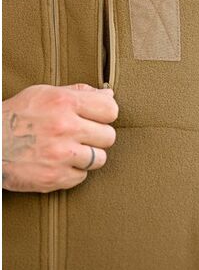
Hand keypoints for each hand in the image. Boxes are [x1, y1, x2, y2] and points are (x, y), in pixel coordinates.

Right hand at [2, 83, 117, 192]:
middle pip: (109, 136)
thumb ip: (78, 93)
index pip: (110, 110)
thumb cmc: (17, 116)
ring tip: (69, 151)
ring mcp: (60, 154)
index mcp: (63, 102)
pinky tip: (58, 163)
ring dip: (87, 157)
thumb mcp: (43, 94)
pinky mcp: (54, 177)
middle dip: (97, 137)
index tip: (96, 119)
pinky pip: (81, 177)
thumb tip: (109, 96)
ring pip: (99, 159)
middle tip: (80, 136)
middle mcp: (64, 127)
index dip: (105, 115)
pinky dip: (72, 172)